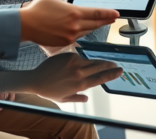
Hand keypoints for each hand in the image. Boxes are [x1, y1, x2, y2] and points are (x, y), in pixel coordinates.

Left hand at [0, 53, 122, 101]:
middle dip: (109, 65)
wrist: (35, 80)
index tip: (119, 71)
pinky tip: (87, 59)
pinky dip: (84, 58)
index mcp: (80, 85)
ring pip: (91, 61)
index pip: (100, 79)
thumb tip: (86, 97)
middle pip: (99, 67)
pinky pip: (80, 56)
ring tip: (106, 61)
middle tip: (116, 64)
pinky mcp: (68, 56)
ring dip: (99, 61)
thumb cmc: (48, 91)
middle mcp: (79, 73)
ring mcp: (74, 63)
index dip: (111, 75)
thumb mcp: (64, 99)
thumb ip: (77, 98)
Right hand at [20, 0, 118, 45]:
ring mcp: (70, 35)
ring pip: (89, 31)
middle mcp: (74, 26)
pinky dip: (85, 31)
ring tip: (102, 22)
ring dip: (96, 26)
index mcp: (74, 12)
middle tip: (113, 17)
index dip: (108, 13)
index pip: (96, 13)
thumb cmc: (38, 7)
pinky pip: (80, 36)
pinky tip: (86, 27)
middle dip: (106, 20)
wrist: (25, 25)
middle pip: (96, 24)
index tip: (116, 13)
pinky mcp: (65, 42)